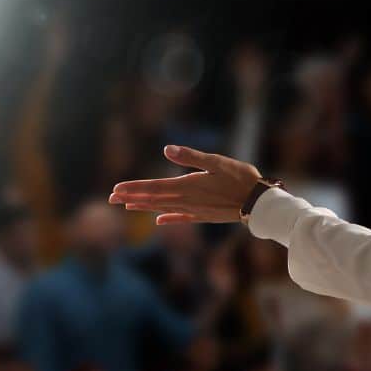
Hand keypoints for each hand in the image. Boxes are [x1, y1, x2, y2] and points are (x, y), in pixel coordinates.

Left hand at [110, 145, 262, 223]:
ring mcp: (195, 210)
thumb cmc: (241, 178)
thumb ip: (191, 156)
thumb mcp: (217, 162)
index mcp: (187, 185)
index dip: (134, 188)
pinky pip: (181, 218)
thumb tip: (167, 150)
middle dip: (131, 198)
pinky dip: (168, 218)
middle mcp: (187, 200)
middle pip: (154, 199)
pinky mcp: (204, 215)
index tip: (115, 190)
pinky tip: (159, 220)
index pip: (154, 187)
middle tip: (111, 199)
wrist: (258, 203)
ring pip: (164, 208)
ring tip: (128, 207)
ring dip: (145, 207)